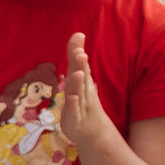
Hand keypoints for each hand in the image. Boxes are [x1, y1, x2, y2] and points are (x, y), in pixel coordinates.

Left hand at [54, 32, 115, 151]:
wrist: (92, 130)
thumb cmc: (83, 100)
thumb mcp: (78, 78)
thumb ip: (75, 58)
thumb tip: (78, 34)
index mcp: (82, 81)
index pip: (80, 66)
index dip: (78, 55)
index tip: (78, 39)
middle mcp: (82, 91)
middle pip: (81, 77)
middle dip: (80, 65)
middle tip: (80, 53)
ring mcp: (79, 105)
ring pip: (78, 93)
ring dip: (78, 84)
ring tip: (78, 73)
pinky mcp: (74, 118)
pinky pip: (74, 111)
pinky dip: (73, 105)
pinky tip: (72, 98)